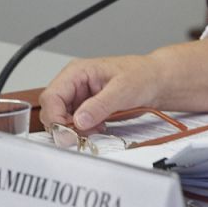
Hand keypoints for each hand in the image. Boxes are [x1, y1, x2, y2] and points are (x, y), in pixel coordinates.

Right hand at [38, 54, 163, 132]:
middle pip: (52, 110)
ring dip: (75, 130)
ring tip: (97, 127)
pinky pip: (75, 124)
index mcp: (77, 72)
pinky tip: (99, 127)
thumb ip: (100, 105)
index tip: (67, 133)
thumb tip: (79, 120)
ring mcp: (79, 97)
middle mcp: (74, 84)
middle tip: (83, 134)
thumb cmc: (141, 75)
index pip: (51, 97)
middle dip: (64, 126)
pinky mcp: (86, 108)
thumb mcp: (123, 89)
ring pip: (62, 119)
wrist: (156, 81)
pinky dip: (84, 131)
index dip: (55, 117)